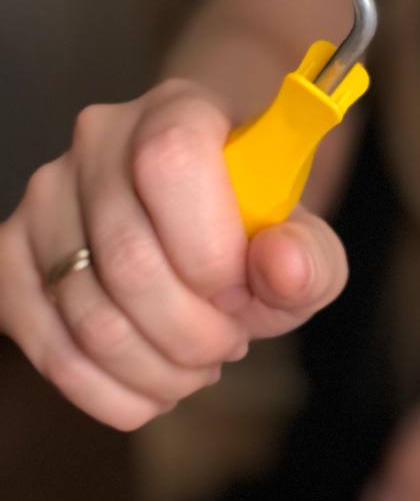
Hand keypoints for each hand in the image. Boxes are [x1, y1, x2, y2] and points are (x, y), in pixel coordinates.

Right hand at [0, 78, 346, 429]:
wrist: (203, 205)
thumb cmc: (252, 218)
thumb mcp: (301, 233)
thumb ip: (309, 253)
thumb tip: (282, 266)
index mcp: (177, 109)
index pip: (171, 162)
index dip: (210, 247)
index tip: (243, 290)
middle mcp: (99, 139)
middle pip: (129, 260)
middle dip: (194, 331)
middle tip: (230, 341)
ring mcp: (46, 197)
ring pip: (89, 318)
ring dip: (159, 368)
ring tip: (199, 360)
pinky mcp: (11, 255)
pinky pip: (49, 351)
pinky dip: (112, 391)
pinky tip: (156, 383)